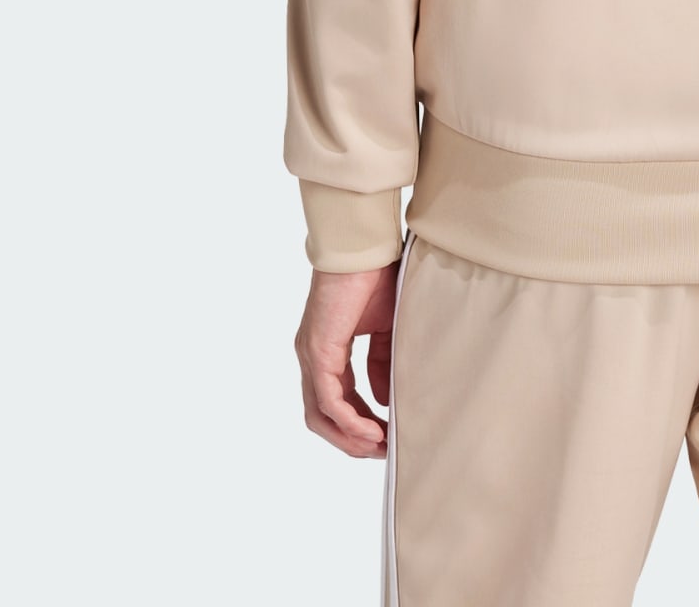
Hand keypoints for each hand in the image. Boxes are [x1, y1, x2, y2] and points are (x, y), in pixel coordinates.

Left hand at [295, 261, 400, 457]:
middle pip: (322, 417)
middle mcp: (312, 357)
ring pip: (320, 415)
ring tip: (378, 448)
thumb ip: (381, 362)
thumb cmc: (375, 276)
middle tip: (382, 452)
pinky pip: (328, 399)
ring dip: (349, 437)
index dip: (360, 424)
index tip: (386, 438)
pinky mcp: (318, 350)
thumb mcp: (385, 328)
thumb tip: (385, 399)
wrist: (364, 246)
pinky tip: (372, 429)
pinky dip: (349, 419)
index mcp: (325, 350)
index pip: (335, 401)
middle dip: (352, 440)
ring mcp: (311, 355)